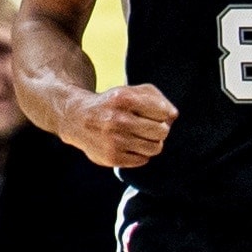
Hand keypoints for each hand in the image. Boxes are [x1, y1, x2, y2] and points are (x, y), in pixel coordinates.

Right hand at [60, 82, 176, 168]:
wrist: (78, 119)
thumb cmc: (112, 104)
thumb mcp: (131, 91)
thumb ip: (156, 98)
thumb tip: (173, 116)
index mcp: (124, 99)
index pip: (163, 112)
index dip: (162, 114)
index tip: (153, 114)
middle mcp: (118, 120)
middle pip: (162, 132)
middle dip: (159, 130)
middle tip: (148, 128)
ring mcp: (114, 140)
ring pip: (155, 148)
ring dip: (151, 143)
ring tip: (140, 137)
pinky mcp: (112, 157)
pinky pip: (143, 160)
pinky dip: (140, 154)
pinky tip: (130, 146)